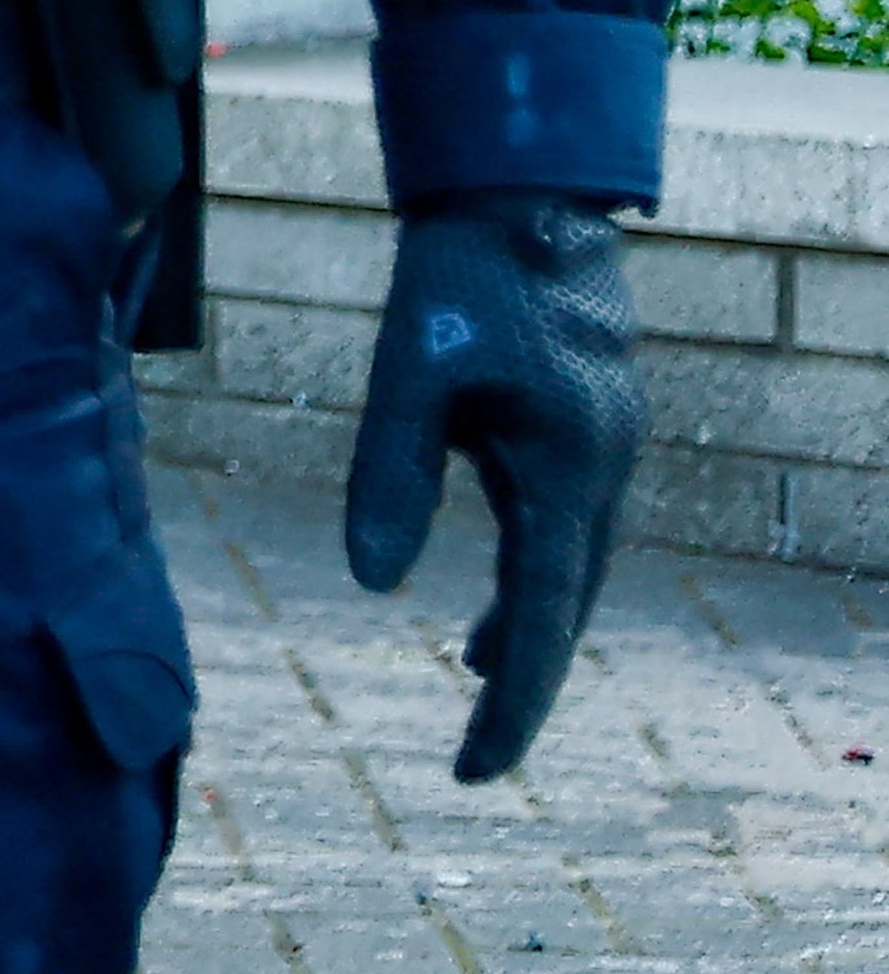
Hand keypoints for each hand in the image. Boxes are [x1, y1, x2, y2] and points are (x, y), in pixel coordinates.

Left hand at [340, 192, 644, 783]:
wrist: (522, 203)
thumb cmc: (461, 280)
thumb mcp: (409, 371)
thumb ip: (391, 474)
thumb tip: (373, 584)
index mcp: (566, 468)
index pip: (541, 616)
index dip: (510, 700)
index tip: (475, 769)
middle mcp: (600, 477)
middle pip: (563, 612)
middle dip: (519, 690)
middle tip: (471, 767)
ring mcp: (599, 461)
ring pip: (565, 579)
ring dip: (523, 640)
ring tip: (468, 697)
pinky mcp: (580, 443)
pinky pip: (557, 542)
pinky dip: (525, 590)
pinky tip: (477, 623)